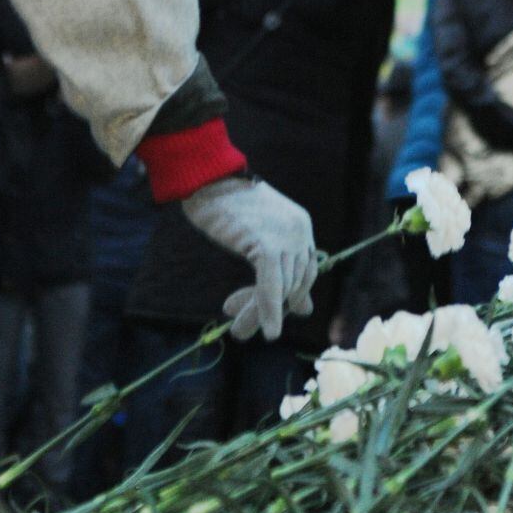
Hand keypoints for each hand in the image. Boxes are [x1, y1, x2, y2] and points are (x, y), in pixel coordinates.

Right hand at [181, 177, 316, 340]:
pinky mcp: (267, 245)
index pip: (304, 274)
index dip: (287, 298)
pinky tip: (266, 331)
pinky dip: (267, 311)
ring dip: (258, 315)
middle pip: (294, 285)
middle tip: (243, 329)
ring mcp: (287, 238)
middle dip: (270, 310)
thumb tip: (306, 310)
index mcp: (302, 226)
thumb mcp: (260, 237)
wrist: (207, 180)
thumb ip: (282, 267)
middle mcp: (301, 231)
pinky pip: (271, 287)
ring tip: (239, 332)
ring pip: (280, 290)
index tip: (268, 316)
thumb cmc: (226, 205)